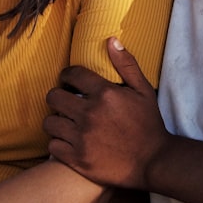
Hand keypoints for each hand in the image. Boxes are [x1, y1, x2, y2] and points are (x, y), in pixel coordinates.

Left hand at [43, 37, 168, 189]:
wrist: (153, 161)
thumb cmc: (149, 124)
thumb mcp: (144, 91)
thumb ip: (126, 64)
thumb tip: (111, 40)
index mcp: (105, 94)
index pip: (72, 74)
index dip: (67, 75)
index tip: (70, 81)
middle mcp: (89, 113)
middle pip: (53, 96)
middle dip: (58, 96)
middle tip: (66, 102)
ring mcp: (81, 137)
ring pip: (49, 122)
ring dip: (56, 121)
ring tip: (66, 122)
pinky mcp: (77, 159)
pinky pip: (52, 145)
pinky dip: (58, 143)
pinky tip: (69, 141)